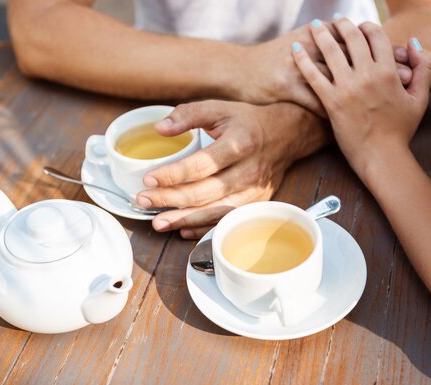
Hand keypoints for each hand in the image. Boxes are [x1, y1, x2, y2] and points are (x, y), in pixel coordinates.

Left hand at [135, 100, 323, 238]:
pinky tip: (183, 229)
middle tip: (143, 200)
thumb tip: (160, 128)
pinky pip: (228, 221)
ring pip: (216, 211)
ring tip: (158, 222)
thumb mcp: (220, 108)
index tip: (148, 179)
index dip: (173, 174)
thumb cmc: (248, 122)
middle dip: (171, 199)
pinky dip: (204, 228)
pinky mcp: (256, 204)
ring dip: (185, 219)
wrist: (286, 136)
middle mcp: (249, 171)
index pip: (201, 164)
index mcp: (239, 144)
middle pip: (205, 192)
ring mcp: (254, 191)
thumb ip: (188, 114)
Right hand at [234, 21, 412, 115]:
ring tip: (387, 104)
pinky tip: (355, 121)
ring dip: (364, 93)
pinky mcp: (290, 89)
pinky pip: (318, 102)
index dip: (383, 49)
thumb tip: (352, 33)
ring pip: (340, 81)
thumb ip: (325, 36)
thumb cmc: (271, 55)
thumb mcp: (299, 37)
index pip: (358, 39)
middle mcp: (312, 51)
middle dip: (382, 70)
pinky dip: (336, 111)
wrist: (239, 70)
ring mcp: (301, 69)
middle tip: (406, 81)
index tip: (405, 60)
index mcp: (318, 36)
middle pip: (355, 59)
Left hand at [292, 19, 430, 180]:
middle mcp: (367, 75)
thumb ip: (423, 68)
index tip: (359, 25)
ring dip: (320, 34)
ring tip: (314, 25)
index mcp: (389, 72)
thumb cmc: (401, 131)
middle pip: (351, 38)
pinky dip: (302, 60)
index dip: (366, 26)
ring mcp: (348, 88)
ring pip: (330, 52)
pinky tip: (295, 49)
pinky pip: (313, 76)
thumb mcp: (420, 98)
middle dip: (342, 24)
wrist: (382, 157)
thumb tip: (414, 43)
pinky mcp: (331, 102)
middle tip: (334, 19)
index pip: (376, 36)